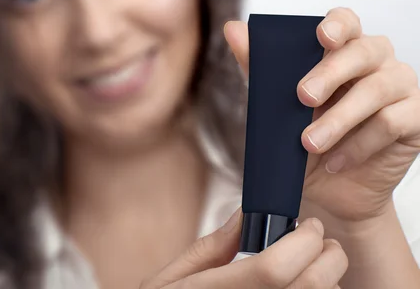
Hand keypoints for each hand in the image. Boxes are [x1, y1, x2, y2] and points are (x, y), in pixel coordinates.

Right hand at [141, 209, 347, 288]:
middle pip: (310, 286)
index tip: (308, 225)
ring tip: (312, 269)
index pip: (274, 268)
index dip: (302, 241)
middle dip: (328, 256)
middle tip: (322, 242)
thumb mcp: (167, 281)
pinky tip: (302, 288)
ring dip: (328, 282)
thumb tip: (246, 215)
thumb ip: (210, 248)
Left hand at [224, 8, 419, 222]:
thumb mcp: (274, 106)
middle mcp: (375, 61)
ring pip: (376, 89)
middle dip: (330, 74)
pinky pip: (391, 122)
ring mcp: (399, 87)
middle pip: (363, 51)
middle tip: (303, 98)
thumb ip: (257, 67)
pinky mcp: (414, 119)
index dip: (336, 25)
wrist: (325, 190)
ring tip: (310, 144)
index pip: (345, 22)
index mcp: (342, 49)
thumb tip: (232, 28)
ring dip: (339, 119)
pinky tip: (336, 161)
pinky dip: (359, 144)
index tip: (321, 37)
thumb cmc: (301, 139)